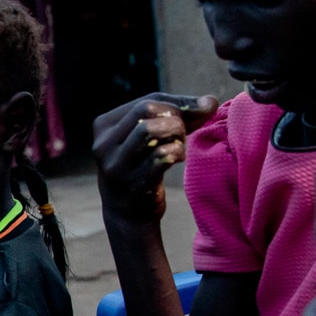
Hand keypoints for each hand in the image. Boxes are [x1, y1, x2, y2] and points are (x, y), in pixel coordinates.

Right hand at [93, 92, 219, 223]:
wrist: (128, 214)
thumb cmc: (142, 168)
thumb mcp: (149, 138)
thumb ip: (177, 117)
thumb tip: (211, 101)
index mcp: (104, 125)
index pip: (148, 100)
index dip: (180, 101)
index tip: (205, 108)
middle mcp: (103, 144)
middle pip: (145, 109)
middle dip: (176, 115)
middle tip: (185, 131)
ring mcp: (115, 165)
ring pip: (148, 129)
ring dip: (174, 132)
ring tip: (179, 144)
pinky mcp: (132, 183)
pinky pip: (161, 156)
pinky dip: (176, 152)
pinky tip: (178, 158)